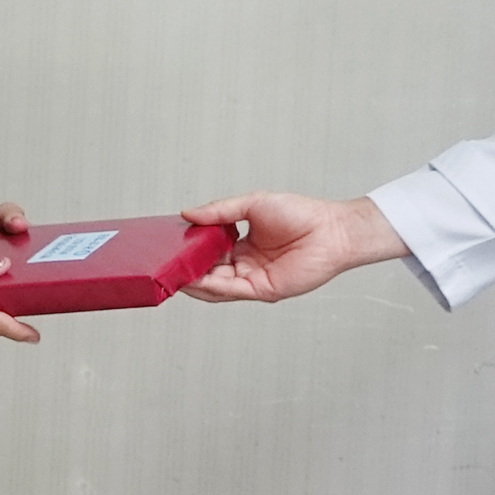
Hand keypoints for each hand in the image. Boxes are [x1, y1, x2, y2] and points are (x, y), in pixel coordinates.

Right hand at [180, 193, 406, 302]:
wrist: (331, 230)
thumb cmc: (301, 214)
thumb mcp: (252, 204)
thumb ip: (219, 211)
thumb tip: (188, 214)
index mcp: (242, 244)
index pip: (208, 251)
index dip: (189, 249)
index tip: (169, 243)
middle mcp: (245, 264)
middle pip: (207, 271)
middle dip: (185, 268)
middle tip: (164, 262)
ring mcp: (253, 278)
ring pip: (214, 286)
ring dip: (193, 281)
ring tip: (172, 273)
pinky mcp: (262, 290)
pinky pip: (230, 291)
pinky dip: (211, 286)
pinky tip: (196, 279)